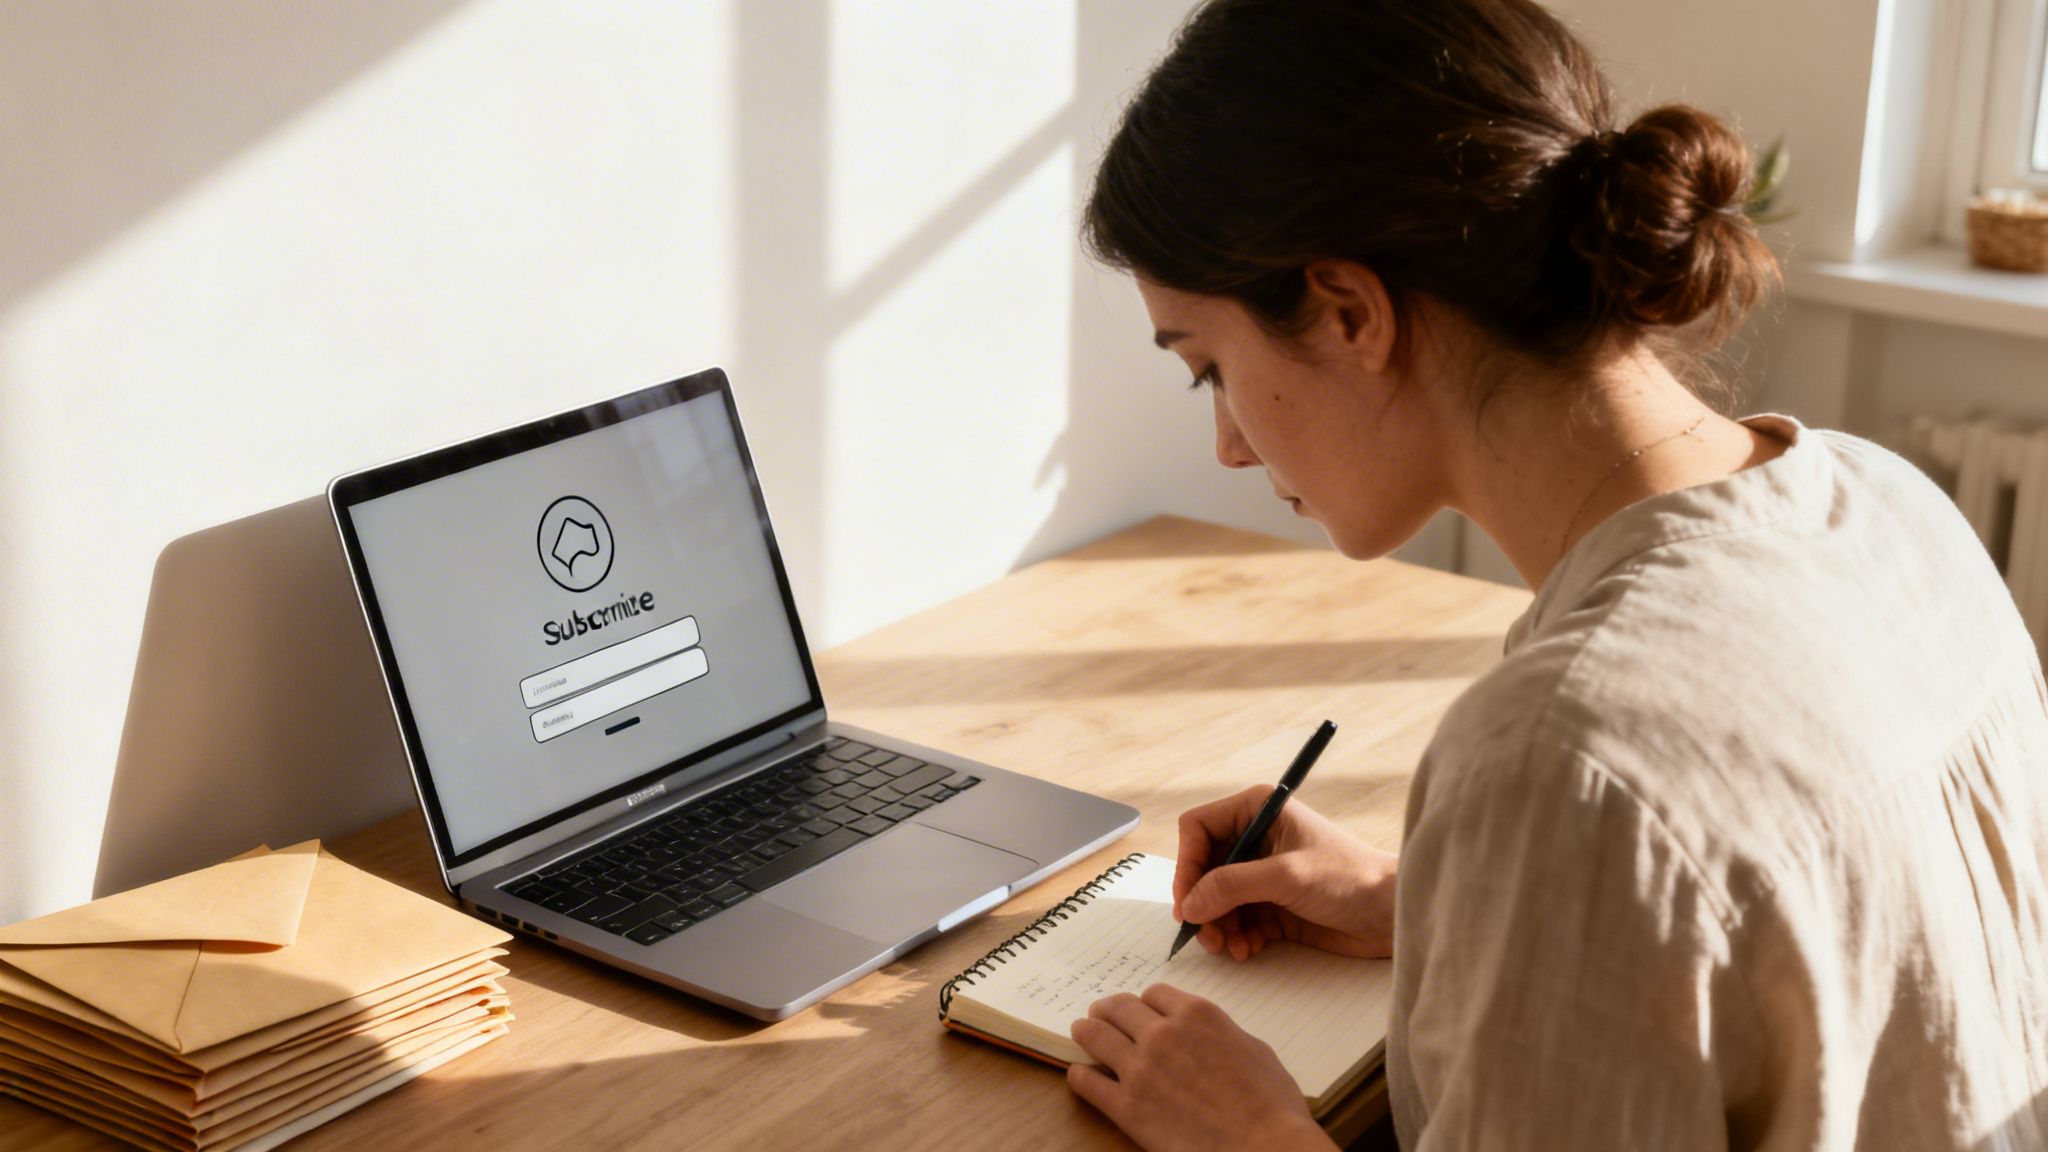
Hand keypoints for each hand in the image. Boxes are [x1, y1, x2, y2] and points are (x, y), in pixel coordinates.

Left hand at [1067, 984, 1333, 1151]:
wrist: (1265, 1147)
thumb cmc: (1272, 1104)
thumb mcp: (1254, 1050)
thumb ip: (1221, 1034)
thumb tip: (1208, 1036)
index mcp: (1197, 1014)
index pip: (1154, 993)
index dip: (1145, 1002)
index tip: (1140, 1010)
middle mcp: (1163, 1033)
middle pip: (1120, 1008)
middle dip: (1108, 1009)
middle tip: (1099, 1013)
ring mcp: (1140, 1068)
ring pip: (1096, 1035)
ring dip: (1086, 1031)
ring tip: (1080, 1031)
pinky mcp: (1126, 1106)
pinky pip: (1088, 1082)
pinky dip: (1081, 1075)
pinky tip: (1079, 1075)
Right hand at [1175, 789, 1396, 960]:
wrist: (1392, 914)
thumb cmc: (1350, 878)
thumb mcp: (1286, 876)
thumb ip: (1232, 886)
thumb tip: (1189, 905)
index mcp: (1258, 811)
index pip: (1198, 829)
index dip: (1187, 864)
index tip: (1187, 901)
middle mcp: (1257, 838)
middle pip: (1204, 868)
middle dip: (1202, 903)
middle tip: (1206, 934)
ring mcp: (1265, 873)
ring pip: (1217, 898)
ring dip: (1218, 925)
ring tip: (1229, 947)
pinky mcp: (1274, 904)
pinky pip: (1238, 919)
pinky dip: (1237, 936)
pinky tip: (1248, 949)